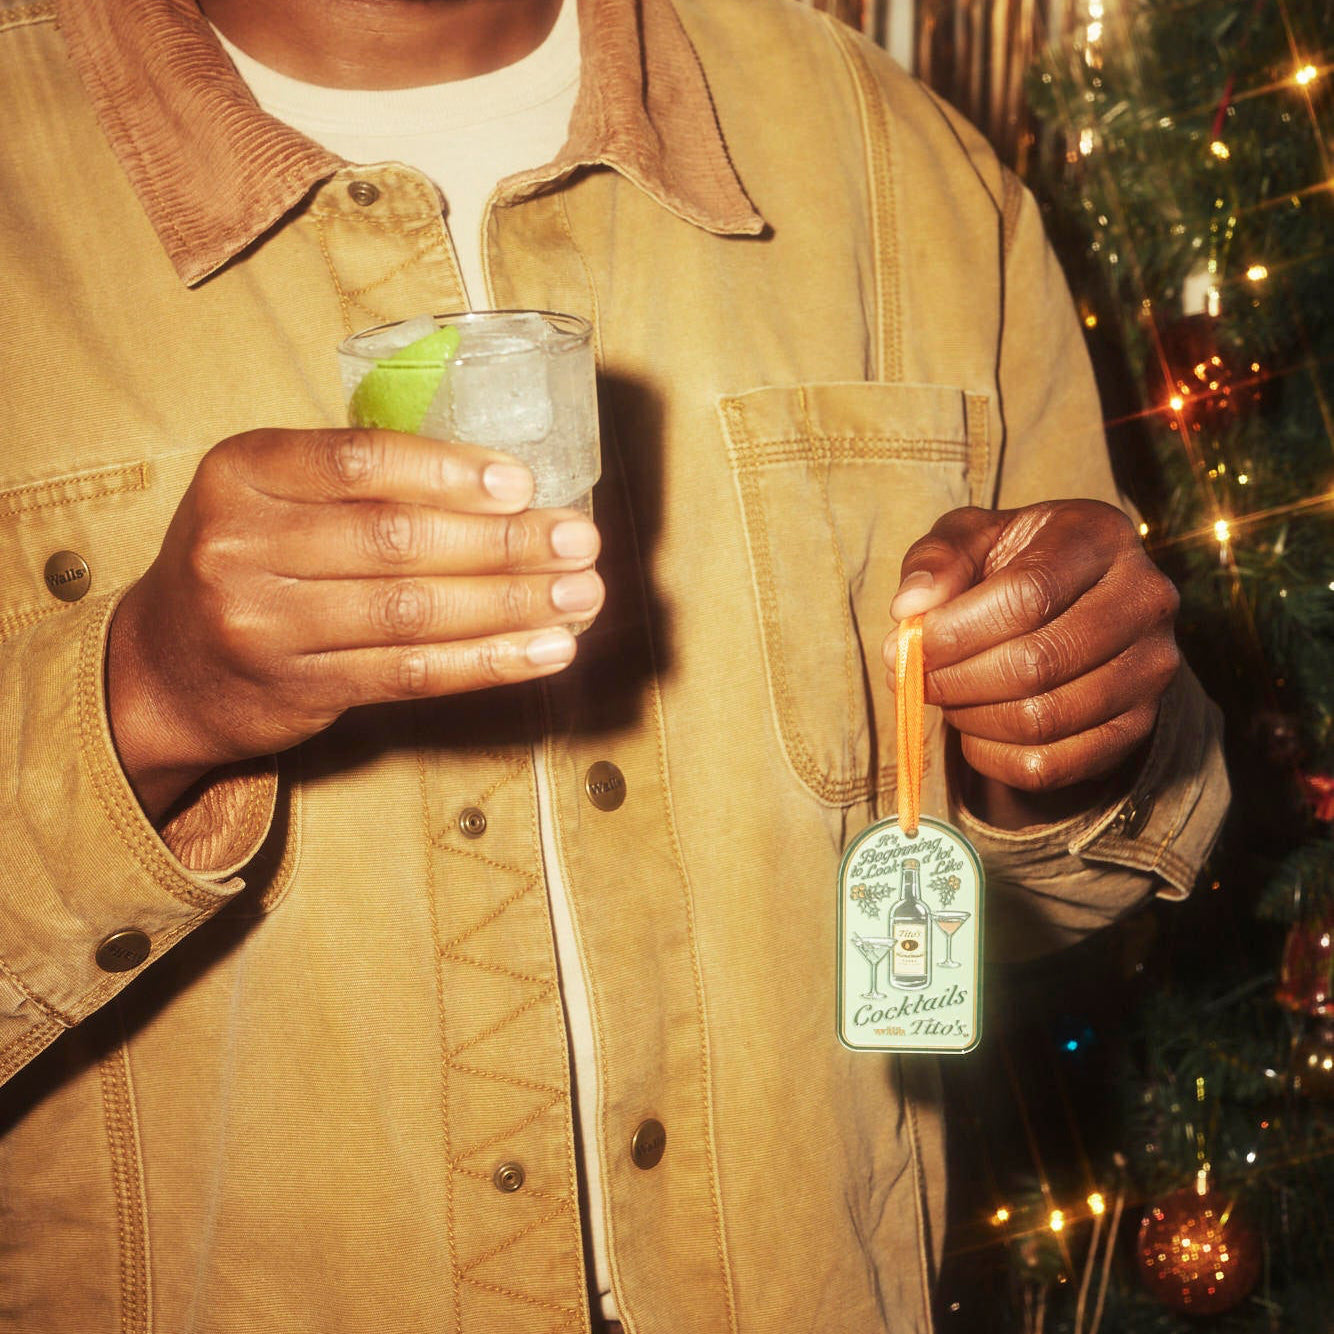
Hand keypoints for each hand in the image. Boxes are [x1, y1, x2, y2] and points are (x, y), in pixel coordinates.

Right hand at [108, 427, 603, 818]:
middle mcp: (242, 546)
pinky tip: (545, 650)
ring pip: (412, 614)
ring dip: (511, 604)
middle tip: (581, 540)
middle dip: (504, 542)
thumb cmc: (250, 560)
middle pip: (397, 541)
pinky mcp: (298, 691)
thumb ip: (356, 481)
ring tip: (581, 595)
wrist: (166, 667)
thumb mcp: (270, 495)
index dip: (450, 472)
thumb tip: (506, 484)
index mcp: (242, 472)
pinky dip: (488, 662)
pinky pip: (410, 675)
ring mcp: (264, 626)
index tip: (525, 483)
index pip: (360, 461)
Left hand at [884, 501, 1178, 812]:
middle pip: (1037, 663)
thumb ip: (936, 560)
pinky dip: (994, 757)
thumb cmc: (1009, 563)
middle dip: (955, 679)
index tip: (906, 644)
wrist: (1071, 603)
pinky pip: (1052, 766)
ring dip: (971, 717)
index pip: (1027, 595)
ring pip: (1043, 719)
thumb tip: (909, 608)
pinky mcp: (1137, 726)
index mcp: (1101, 537)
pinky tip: (972, 729)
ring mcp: (1150, 669)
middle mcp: (1144, 601)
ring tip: (944, 695)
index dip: (956, 630)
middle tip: (914, 677)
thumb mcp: (969, 537)